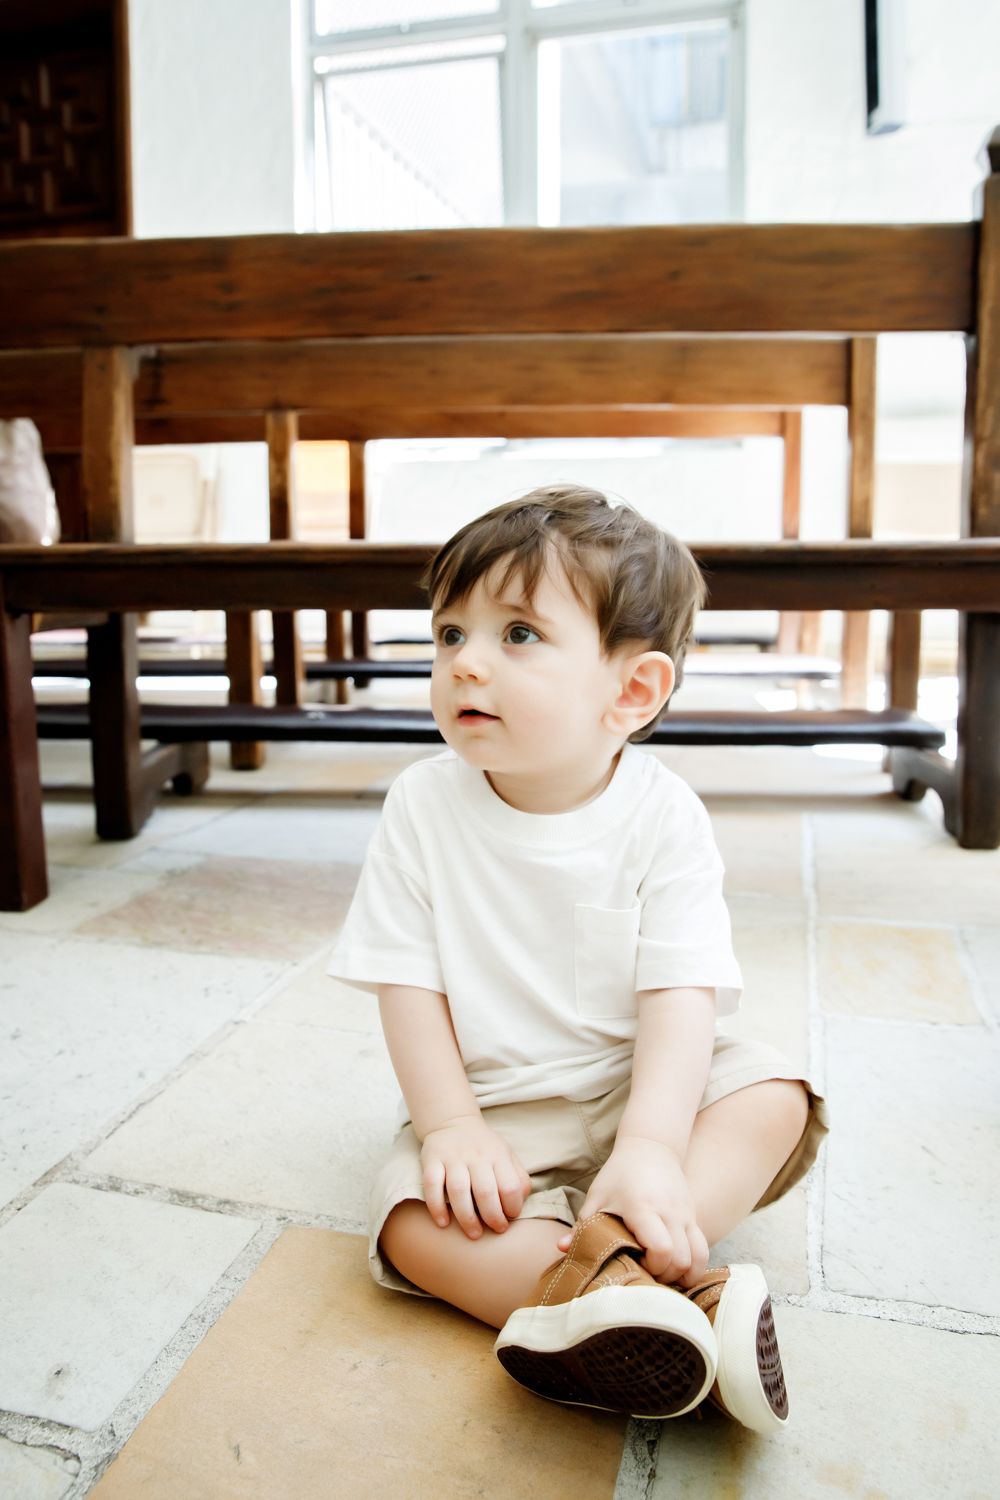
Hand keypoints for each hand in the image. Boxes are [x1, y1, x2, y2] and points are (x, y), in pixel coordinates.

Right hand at [420, 1114, 533, 1239]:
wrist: (453, 1121)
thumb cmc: (485, 1147)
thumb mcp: (507, 1155)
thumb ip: (518, 1178)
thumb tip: (519, 1203)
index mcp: (498, 1155)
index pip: (510, 1185)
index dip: (513, 1207)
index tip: (509, 1218)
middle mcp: (476, 1155)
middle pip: (485, 1191)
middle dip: (492, 1217)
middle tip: (496, 1230)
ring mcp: (452, 1157)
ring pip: (458, 1190)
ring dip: (466, 1217)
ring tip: (474, 1234)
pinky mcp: (431, 1160)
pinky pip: (431, 1185)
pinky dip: (436, 1206)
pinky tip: (443, 1223)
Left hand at [556, 1134, 708, 1285]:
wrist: (651, 1147)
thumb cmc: (619, 1175)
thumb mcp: (597, 1196)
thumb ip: (582, 1225)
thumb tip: (562, 1250)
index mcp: (643, 1208)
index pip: (661, 1249)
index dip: (652, 1266)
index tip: (636, 1265)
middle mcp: (670, 1213)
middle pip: (681, 1260)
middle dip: (665, 1276)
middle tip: (646, 1274)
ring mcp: (686, 1215)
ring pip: (699, 1258)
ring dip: (683, 1274)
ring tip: (663, 1275)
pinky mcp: (694, 1217)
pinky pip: (704, 1250)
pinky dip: (694, 1265)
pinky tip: (677, 1269)